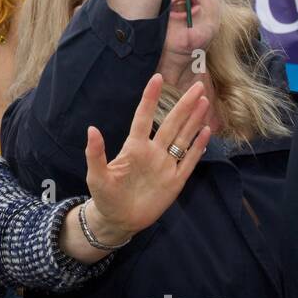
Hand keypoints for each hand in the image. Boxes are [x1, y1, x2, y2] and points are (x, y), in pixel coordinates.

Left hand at [82, 75, 209, 243]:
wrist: (118, 220)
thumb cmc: (105, 196)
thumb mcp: (96, 175)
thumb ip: (96, 153)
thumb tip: (91, 129)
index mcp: (134, 148)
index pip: (144, 118)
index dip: (150, 98)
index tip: (157, 78)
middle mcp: (153, 152)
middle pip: (171, 123)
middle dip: (184, 105)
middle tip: (197, 85)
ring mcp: (166, 165)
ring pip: (183, 138)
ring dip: (194, 120)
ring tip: (204, 102)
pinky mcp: (175, 181)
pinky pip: (189, 161)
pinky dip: (198, 146)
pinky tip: (206, 131)